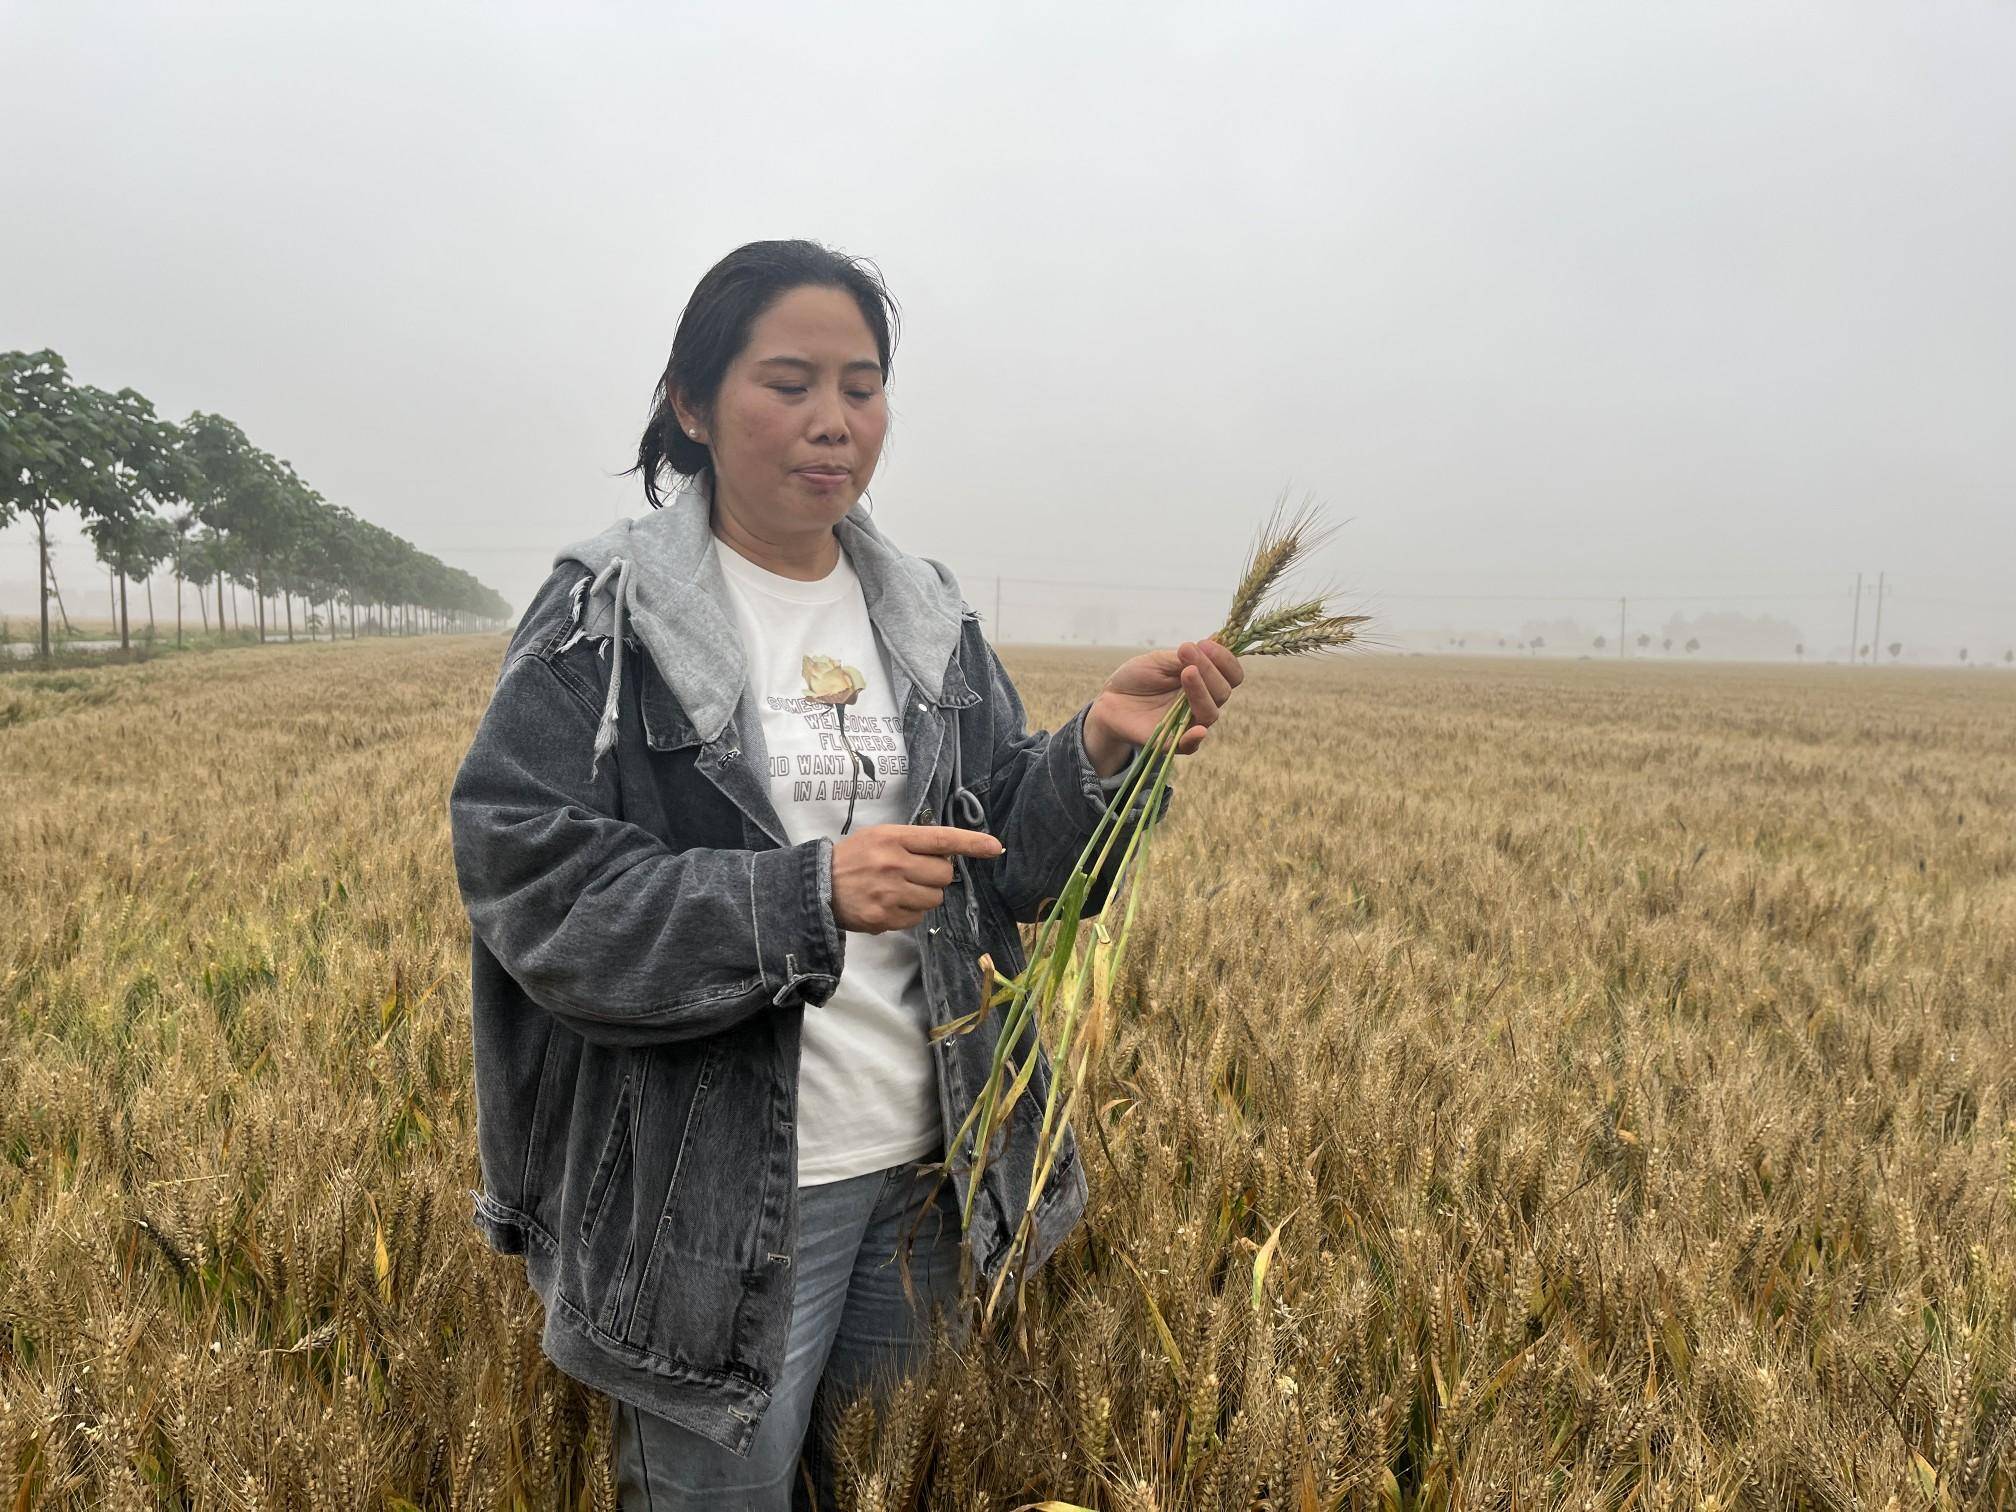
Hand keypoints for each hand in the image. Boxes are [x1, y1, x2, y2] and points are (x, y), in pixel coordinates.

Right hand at [831, 823, 1004, 933]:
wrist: (817, 885)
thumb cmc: (854, 857)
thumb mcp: (880, 836)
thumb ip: (913, 842)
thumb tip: (950, 852)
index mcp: (894, 838)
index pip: (942, 838)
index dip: (972, 843)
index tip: (995, 847)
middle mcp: (894, 863)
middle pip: (945, 874)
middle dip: (937, 876)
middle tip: (916, 874)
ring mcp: (890, 892)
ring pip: (935, 899)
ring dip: (925, 896)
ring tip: (901, 890)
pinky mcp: (885, 917)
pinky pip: (917, 919)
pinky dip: (910, 914)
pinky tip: (890, 905)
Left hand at [1085, 638, 1245, 769]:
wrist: (1110, 698)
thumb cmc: (1138, 677)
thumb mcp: (1161, 659)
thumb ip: (1187, 655)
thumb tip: (1217, 638)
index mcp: (1205, 681)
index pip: (1231, 675)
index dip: (1225, 659)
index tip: (1205, 644)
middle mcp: (1202, 702)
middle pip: (1223, 692)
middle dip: (1209, 670)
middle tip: (1187, 652)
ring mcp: (1189, 722)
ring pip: (1210, 713)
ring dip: (1201, 691)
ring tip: (1186, 672)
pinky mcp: (1171, 741)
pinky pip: (1190, 745)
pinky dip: (1195, 737)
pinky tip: (1198, 729)